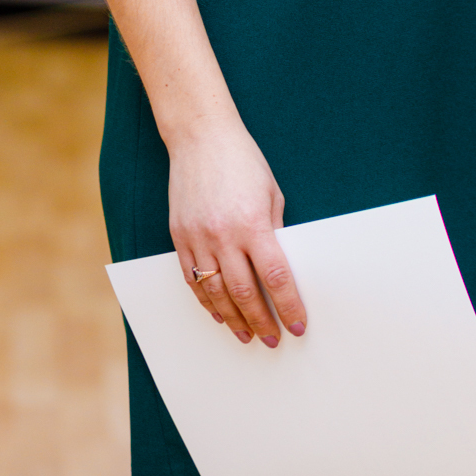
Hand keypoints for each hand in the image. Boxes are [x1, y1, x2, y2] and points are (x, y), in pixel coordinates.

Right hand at [167, 117, 306, 346]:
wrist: (200, 137)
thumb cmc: (243, 161)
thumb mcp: (271, 194)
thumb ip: (274, 232)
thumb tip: (277, 268)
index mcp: (253, 223)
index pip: (275, 276)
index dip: (288, 305)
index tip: (296, 325)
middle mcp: (224, 235)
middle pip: (244, 292)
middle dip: (261, 320)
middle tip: (272, 339)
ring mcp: (198, 237)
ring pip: (215, 292)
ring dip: (233, 318)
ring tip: (246, 334)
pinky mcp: (179, 236)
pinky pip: (192, 278)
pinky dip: (205, 301)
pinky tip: (218, 313)